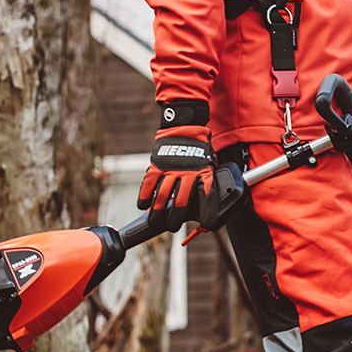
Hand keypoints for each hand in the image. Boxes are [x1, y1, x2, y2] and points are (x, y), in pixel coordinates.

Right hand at [137, 101, 215, 231]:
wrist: (187, 125)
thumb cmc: (199, 147)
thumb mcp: (208, 163)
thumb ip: (205, 180)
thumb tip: (203, 197)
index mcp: (204, 175)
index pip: (207, 201)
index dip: (206, 215)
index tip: (206, 224)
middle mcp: (188, 175)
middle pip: (180, 205)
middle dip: (175, 221)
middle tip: (172, 226)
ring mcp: (171, 170)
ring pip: (162, 199)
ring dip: (158, 214)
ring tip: (156, 222)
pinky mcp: (157, 165)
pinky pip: (148, 185)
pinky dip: (144, 197)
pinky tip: (143, 205)